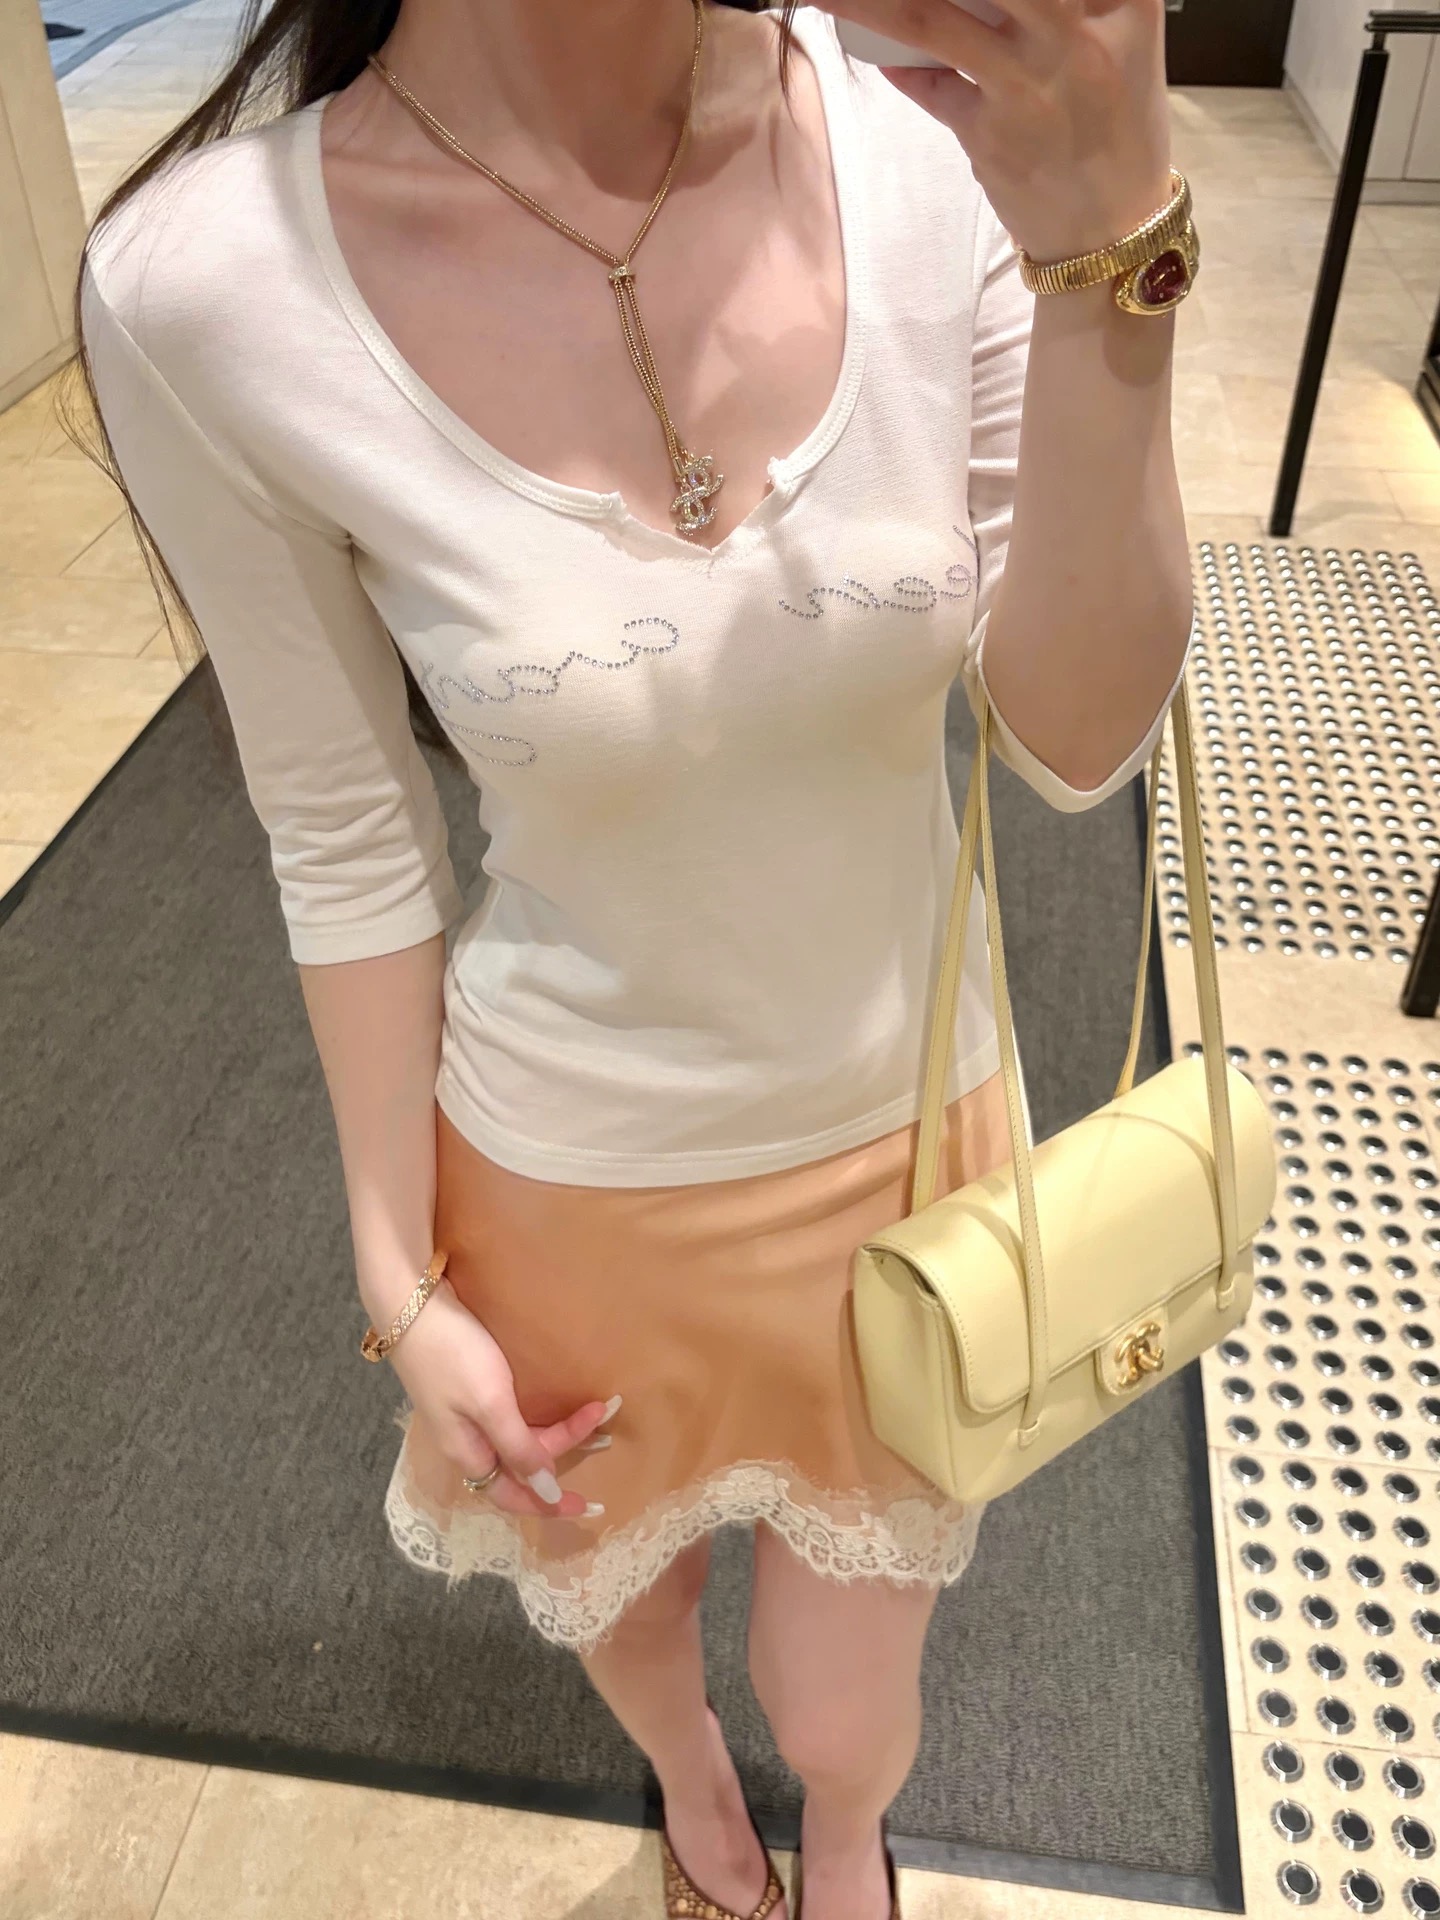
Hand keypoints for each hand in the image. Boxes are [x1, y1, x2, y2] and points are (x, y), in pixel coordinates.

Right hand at [385, 1281, 614, 1518]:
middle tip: (603, 1426)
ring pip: (517, 1439)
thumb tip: (547, 1493)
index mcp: (469, 1454)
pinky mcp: (466, 1389)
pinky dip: (538, 1416)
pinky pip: (510, 1418)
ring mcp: (464, 1414)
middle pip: (521, 1463)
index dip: (550, 1504)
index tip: (591, 1505)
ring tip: (590, 1413)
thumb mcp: (491, 1405)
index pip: (514, 1496)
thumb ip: (519, 1449)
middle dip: (563, 1452)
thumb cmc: (454, 1356)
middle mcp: (466, 1441)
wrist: (410, 1304)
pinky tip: (551, 1403)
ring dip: (555, 1433)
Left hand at [828, 0, 1171, 261]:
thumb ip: (1070, 4)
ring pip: (931, 20)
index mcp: (1123, 2)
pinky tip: (875, 46)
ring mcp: (1027, 85)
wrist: (1115, 229)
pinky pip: (929, 84)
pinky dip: (900, 64)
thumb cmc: (1118, 125)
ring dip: (869, 0)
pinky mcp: (990, 134)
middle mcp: (1074, 34)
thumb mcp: (1123, 41)